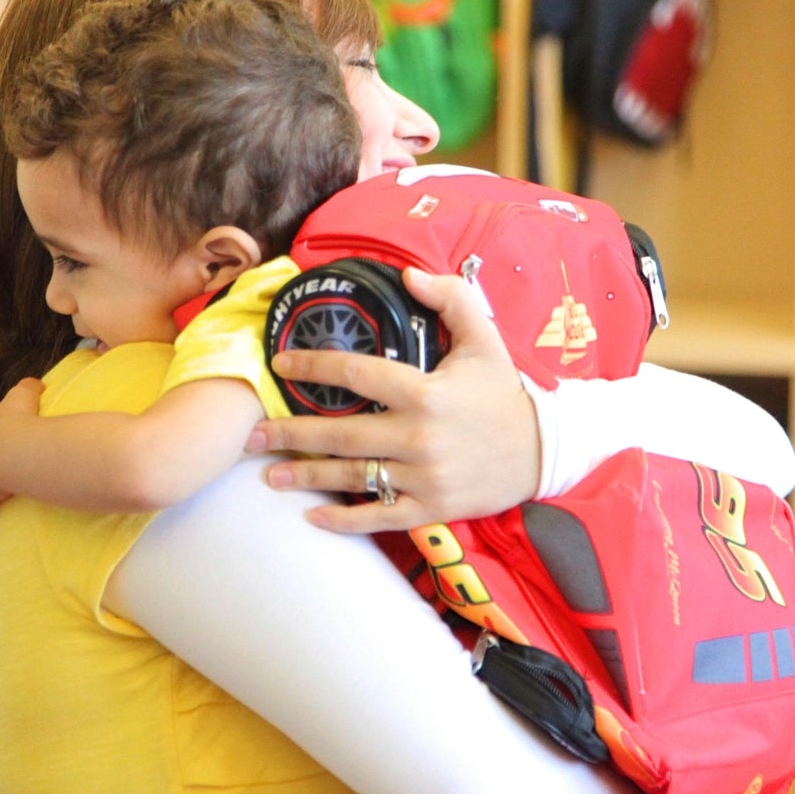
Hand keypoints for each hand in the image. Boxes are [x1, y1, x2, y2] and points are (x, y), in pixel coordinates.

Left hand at [246, 267, 539, 533]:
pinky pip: (380, 515)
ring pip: (353, 477)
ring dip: (306, 476)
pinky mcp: (431, 507)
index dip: (314, 365)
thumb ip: (450, 297)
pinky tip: (313, 516)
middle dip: (290, 433)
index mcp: (425, 392)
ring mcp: (423, 477)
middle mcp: (418, 437)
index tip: (280, 364)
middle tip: (250, 433)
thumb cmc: (505, 392)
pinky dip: (345, 519)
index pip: (357, 373)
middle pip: (340, 434)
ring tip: (267, 474)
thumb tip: (407, 273)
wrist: (544, 451)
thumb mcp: (485, 337)